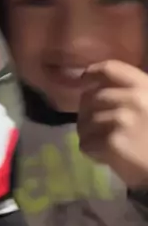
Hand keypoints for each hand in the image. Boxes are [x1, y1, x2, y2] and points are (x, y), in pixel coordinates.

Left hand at [78, 60, 147, 187]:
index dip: (91, 73)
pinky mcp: (112, 143)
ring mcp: (122, 120)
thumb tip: (98, 87)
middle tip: (92, 125)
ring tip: (99, 143)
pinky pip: (87, 144)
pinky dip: (92, 152)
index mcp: (145, 87)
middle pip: (91, 98)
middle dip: (86, 112)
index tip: (83, 80)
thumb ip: (132, 94)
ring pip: (85, 122)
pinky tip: (103, 156)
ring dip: (88, 134)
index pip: (111, 69)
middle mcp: (133, 99)